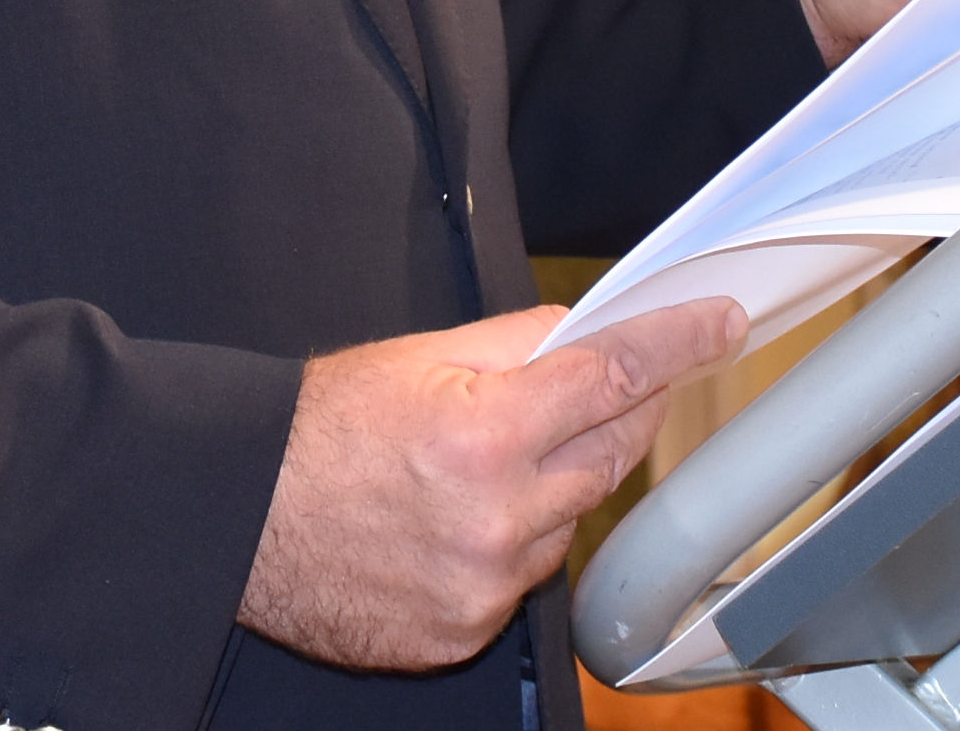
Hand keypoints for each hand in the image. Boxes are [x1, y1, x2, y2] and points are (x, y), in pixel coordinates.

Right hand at [237, 294, 748, 670]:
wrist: (241, 518)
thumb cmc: (318, 432)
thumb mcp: (420, 357)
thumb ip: (521, 343)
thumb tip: (595, 333)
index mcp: (484, 434)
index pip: (614, 377)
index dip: (678, 344)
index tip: (719, 325)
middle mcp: (493, 518)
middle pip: (609, 456)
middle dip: (621, 414)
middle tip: (616, 385)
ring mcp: (482, 586)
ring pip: (567, 524)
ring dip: (553, 488)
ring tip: (485, 464)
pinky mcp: (463, 634)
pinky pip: (521, 581)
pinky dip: (509, 546)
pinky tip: (457, 522)